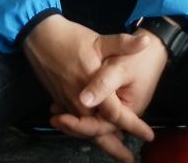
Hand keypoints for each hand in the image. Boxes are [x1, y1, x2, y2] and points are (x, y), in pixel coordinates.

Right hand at [23, 16, 154, 160]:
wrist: (39, 36)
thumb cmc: (70, 38)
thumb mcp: (98, 40)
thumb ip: (122, 44)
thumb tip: (146, 41)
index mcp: (91, 88)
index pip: (115, 114)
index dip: (133, 126)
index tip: (148, 135)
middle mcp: (78, 101)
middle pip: (98, 131)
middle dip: (113, 147)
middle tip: (128, 159)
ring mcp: (67, 103)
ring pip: (85, 129)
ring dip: (100, 141)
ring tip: (114, 151)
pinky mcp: (60, 99)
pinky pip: (75, 122)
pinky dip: (85, 131)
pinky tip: (92, 134)